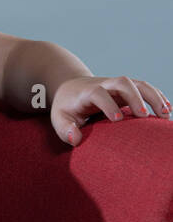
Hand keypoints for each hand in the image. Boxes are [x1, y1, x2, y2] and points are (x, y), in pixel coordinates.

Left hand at [51, 75, 171, 146]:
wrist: (72, 87)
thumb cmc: (67, 107)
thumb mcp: (59, 119)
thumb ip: (64, 129)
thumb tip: (75, 139)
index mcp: (87, 92)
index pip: (98, 93)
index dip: (108, 104)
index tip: (117, 119)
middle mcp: (105, 84)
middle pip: (122, 82)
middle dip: (134, 96)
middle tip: (143, 116)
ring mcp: (118, 86)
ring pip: (138, 83)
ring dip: (153, 96)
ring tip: (165, 114)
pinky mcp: (128, 89)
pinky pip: (145, 89)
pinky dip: (158, 97)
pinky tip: (167, 110)